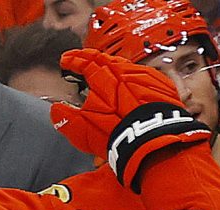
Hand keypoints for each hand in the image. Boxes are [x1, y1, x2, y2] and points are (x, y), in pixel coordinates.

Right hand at [51, 48, 209, 188]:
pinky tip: (129, 85)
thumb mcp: (80, 130)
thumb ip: (65, 117)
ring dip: (113, 67)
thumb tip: (57, 109)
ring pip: (126, 65)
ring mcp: (146, 77)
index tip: (65, 60)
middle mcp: (125, 73)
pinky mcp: (162, 86)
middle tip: (84, 61)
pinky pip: (144, 76)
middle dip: (93, 58)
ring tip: (106, 73)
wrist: (152, 141)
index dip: (73, 59)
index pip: (85, 61)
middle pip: (107, 59)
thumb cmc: (116, 135)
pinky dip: (132, 77)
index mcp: (103, 79)